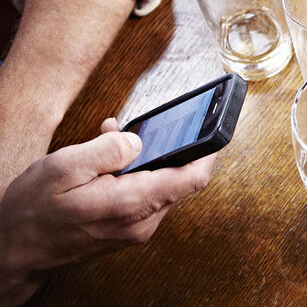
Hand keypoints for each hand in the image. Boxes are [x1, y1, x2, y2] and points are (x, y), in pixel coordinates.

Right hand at [0, 118, 213, 305]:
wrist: (11, 252)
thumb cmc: (32, 212)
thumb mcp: (64, 167)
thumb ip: (107, 150)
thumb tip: (138, 140)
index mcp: (131, 204)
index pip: (191, 178)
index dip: (207, 151)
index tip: (212, 128)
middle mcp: (141, 222)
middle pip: (180, 179)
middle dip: (166, 148)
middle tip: (140, 130)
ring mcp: (136, 229)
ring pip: (162, 186)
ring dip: (147, 161)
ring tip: (114, 143)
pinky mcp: (128, 230)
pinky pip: (146, 196)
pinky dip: (136, 175)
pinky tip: (110, 163)